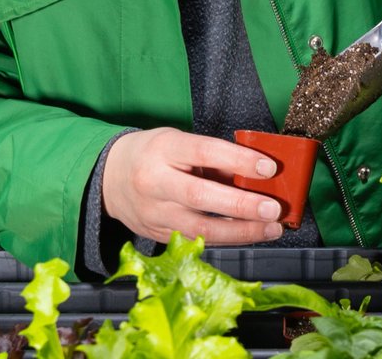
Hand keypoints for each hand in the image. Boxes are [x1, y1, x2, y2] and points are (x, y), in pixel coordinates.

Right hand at [103, 127, 287, 244]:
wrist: (108, 178)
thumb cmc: (152, 154)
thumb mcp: (178, 141)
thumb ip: (212, 157)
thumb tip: (256, 173)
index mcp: (163, 149)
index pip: (205, 152)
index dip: (239, 160)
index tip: (268, 168)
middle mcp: (155, 181)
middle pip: (201, 197)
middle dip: (242, 205)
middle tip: (273, 209)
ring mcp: (154, 212)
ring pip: (200, 228)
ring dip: (241, 231)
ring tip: (270, 228)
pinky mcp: (157, 234)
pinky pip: (196, 239)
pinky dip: (225, 239)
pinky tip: (248, 235)